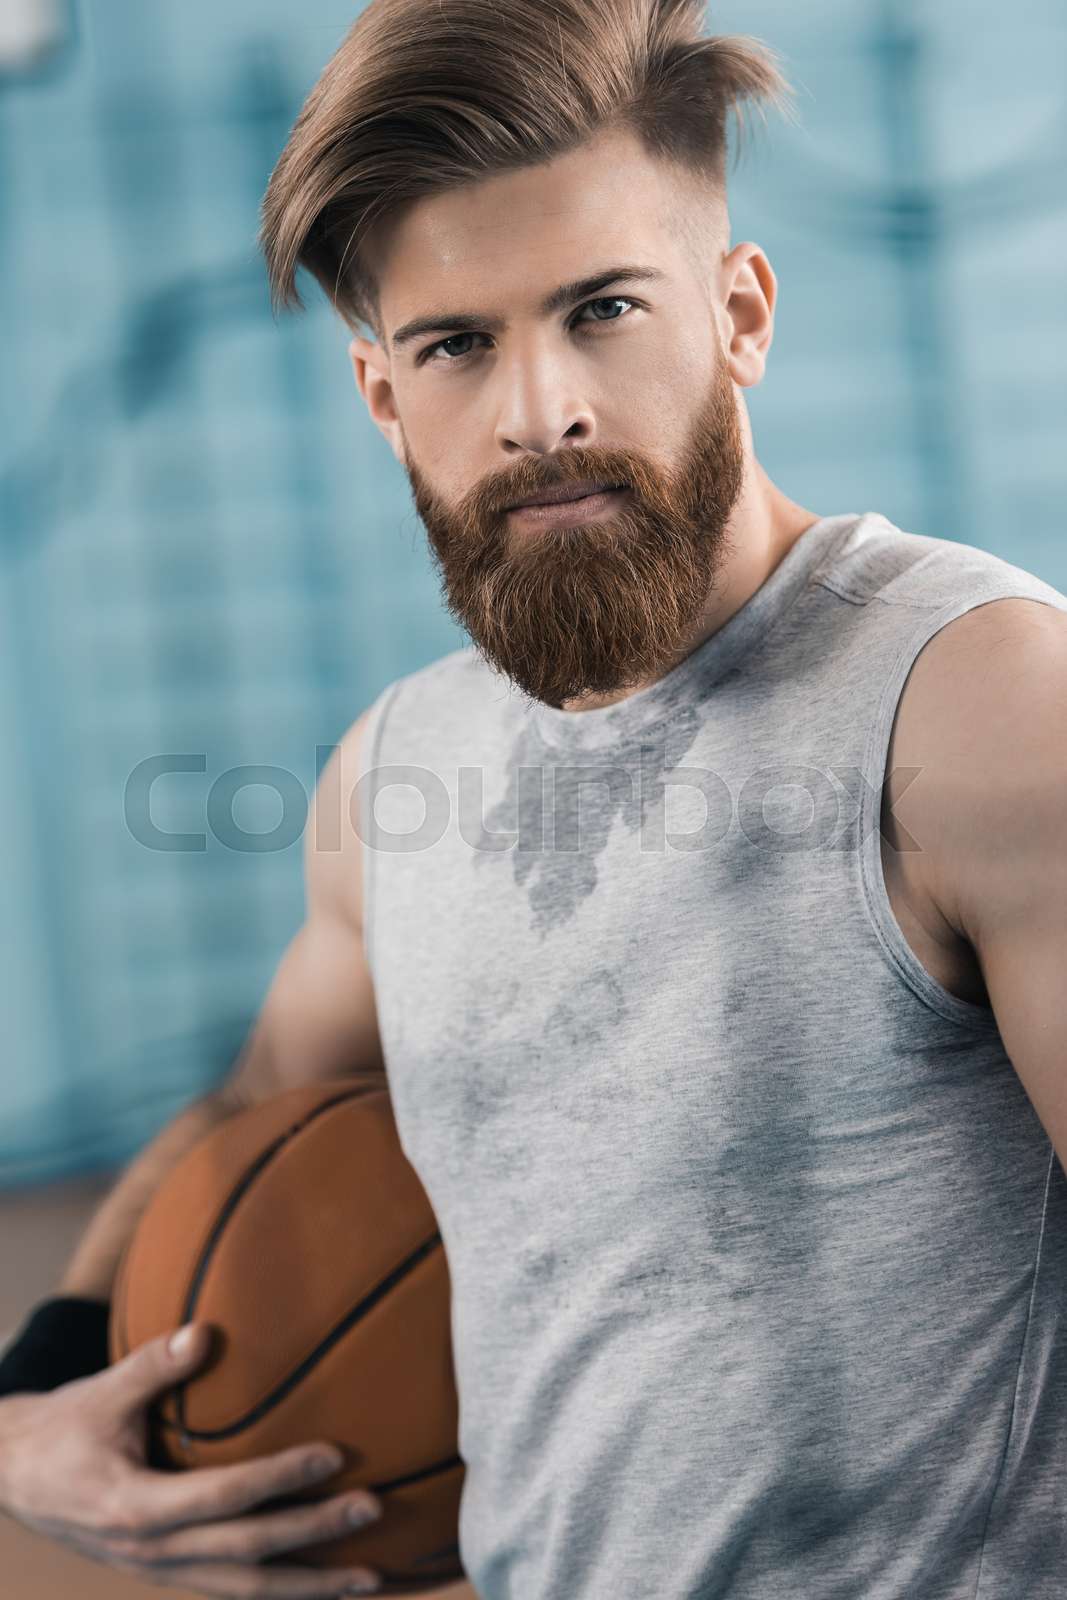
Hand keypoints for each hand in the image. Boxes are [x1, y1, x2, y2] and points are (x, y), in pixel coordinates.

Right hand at [0, 1321, 382, 1596]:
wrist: (14, 1478)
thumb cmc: (62, 1428)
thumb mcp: (100, 1392)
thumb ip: (155, 1363)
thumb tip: (206, 1331)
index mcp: (134, 1508)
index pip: (221, 1499)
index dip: (278, 1480)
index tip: (333, 1456)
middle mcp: (151, 1552)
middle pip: (246, 1555)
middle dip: (313, 1538)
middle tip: (374, 1509)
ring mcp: (160, 1570)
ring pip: (245, 1590)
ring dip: (310, 1585)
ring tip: (373, 1575)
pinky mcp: (168, 1572)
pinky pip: (233, 1590)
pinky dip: (282, 1590)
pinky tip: (325, 1584)